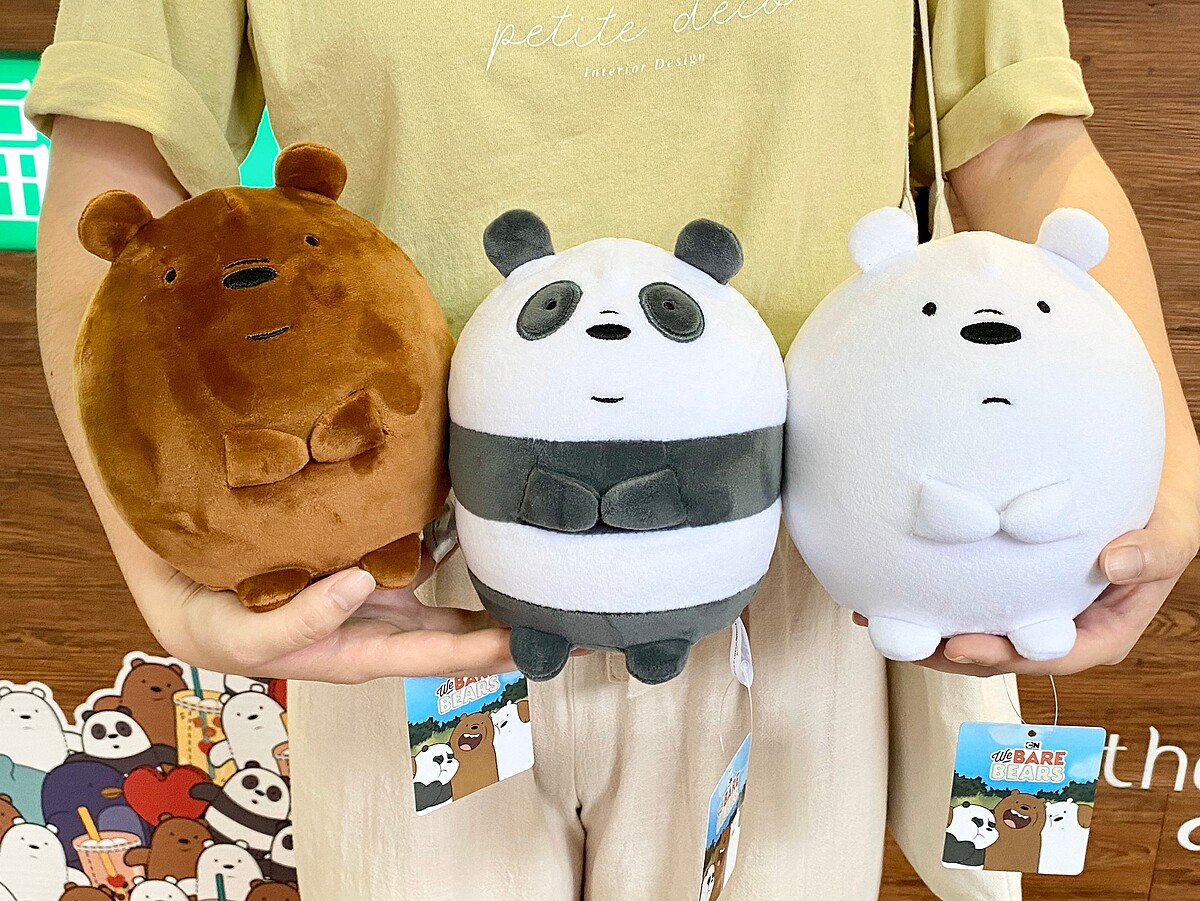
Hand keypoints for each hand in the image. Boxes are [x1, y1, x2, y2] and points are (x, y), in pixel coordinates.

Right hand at [132, 548, 515, 683]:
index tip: (539, 642)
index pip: (442, 651)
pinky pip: (423, 547)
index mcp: (364, 650)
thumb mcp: (246, 638)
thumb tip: (362, 582)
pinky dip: (455, 535)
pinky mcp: (370, 558)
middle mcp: (385, 623)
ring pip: (453, 590)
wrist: (189, 598)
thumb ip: (303, 618)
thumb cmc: (217, 630)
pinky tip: (485, 512)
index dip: (491, 649)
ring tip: (549, 570)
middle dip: (517, 627)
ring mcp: (382, 591)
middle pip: (465, 628)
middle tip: (580, 618)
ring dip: (498, 583)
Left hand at [854, 481, 1199, 676]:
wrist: (1142, 460)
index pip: (1052, 656)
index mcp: (1103, 627)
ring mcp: (1032, 600)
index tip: (960, 647)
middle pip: (1003, 652)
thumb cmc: (1165, 499)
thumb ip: (1156, 549)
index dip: (1005, 658)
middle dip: (950, 654)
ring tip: (878, 621)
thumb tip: (1115, 563)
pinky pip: (967, 591)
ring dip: (929, 631)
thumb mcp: (1175, 525)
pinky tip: (887, 584)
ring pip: (978, 627)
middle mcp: (1062, 621)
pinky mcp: (1007, 576)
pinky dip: (929, 592)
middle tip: (903, 642)